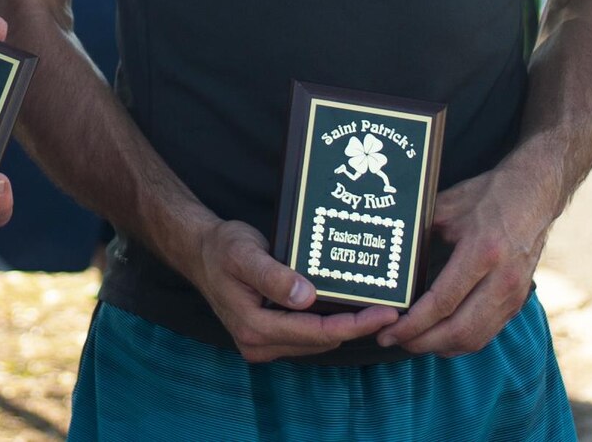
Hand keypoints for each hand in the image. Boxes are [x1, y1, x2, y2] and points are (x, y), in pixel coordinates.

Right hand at [184, 219, 396, 362]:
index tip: (386, 313)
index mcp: (254, 328)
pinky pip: (307, 334)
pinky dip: (328, 322)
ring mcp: (263, 344)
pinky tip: (345, 304)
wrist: (200, 251)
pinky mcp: (268, 337)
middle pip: (322, 340)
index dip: (355, 325)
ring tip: (374, 305)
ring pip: (317, 340)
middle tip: (391, 307)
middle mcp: (259, 344)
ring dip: (344, 325)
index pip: (317, 332)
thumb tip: (306, 297)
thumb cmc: (222, 248)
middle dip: (356, 326)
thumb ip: (274, 276)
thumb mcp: (245, 253)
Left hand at [378, 157, 554, 356]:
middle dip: (421, 343)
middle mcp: (502, 279)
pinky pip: (487, 333)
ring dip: (440, 347)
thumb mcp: (447, 207)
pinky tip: (438, 337)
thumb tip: (389, 258)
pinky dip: (460, 342)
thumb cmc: (488, 196)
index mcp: (482, 253)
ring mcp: (514, 294)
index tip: (388, 330)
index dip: (413, 323)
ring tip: (411, 342)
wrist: (534, 194)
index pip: (443, 302)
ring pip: (475, 338)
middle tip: (392, 340)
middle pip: (459, 330)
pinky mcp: (518, 301)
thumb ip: (420, 234)